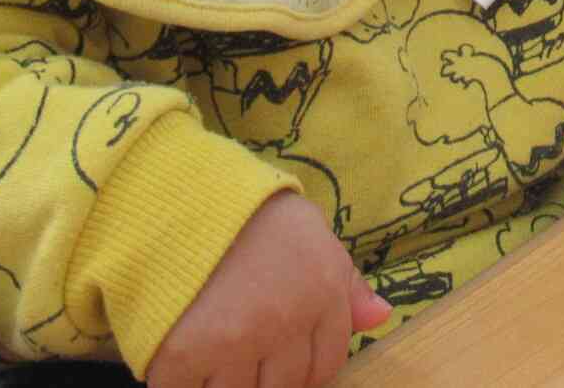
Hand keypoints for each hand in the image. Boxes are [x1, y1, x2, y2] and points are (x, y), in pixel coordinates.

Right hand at [147, 192, 391, 387]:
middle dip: (266, 377)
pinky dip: (184, 382)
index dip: (305, 370)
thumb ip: (347, 285)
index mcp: (323, 294)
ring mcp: (236, 342)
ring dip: (225, 382)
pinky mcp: (184, 355)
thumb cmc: (251, 215)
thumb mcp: (313, 236)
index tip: (281, 359)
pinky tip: (183, 356)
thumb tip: (381, 317)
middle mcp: (287, 323)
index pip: (327, 366)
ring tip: (213, 349)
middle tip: (243, 351)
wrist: (182, 194)